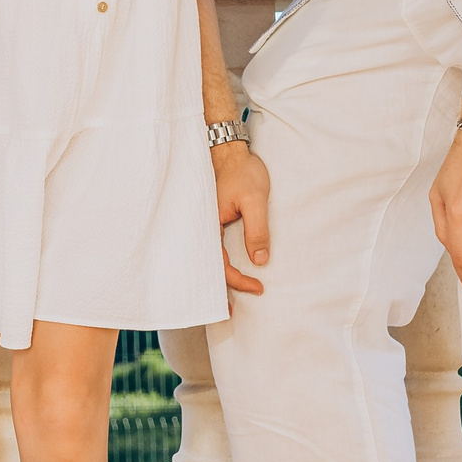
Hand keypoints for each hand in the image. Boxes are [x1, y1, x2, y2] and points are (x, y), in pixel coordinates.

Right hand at [212, 140, 270, 295]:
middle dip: (218, 291)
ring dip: (216, 278)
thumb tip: (260, 261)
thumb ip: (257, 230)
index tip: (258, 288)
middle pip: (207, 267)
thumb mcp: (255, 200)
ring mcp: (202, 224)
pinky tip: (222, 269)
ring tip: (225, 297)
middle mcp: (201, 228)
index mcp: (208, 226)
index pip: (221, 265)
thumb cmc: (242, 171)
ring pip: (207, 258)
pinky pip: (209, 246)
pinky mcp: (207, 219)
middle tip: (230, 313)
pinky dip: (216, 262)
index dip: (239, 281)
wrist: (227, 148)